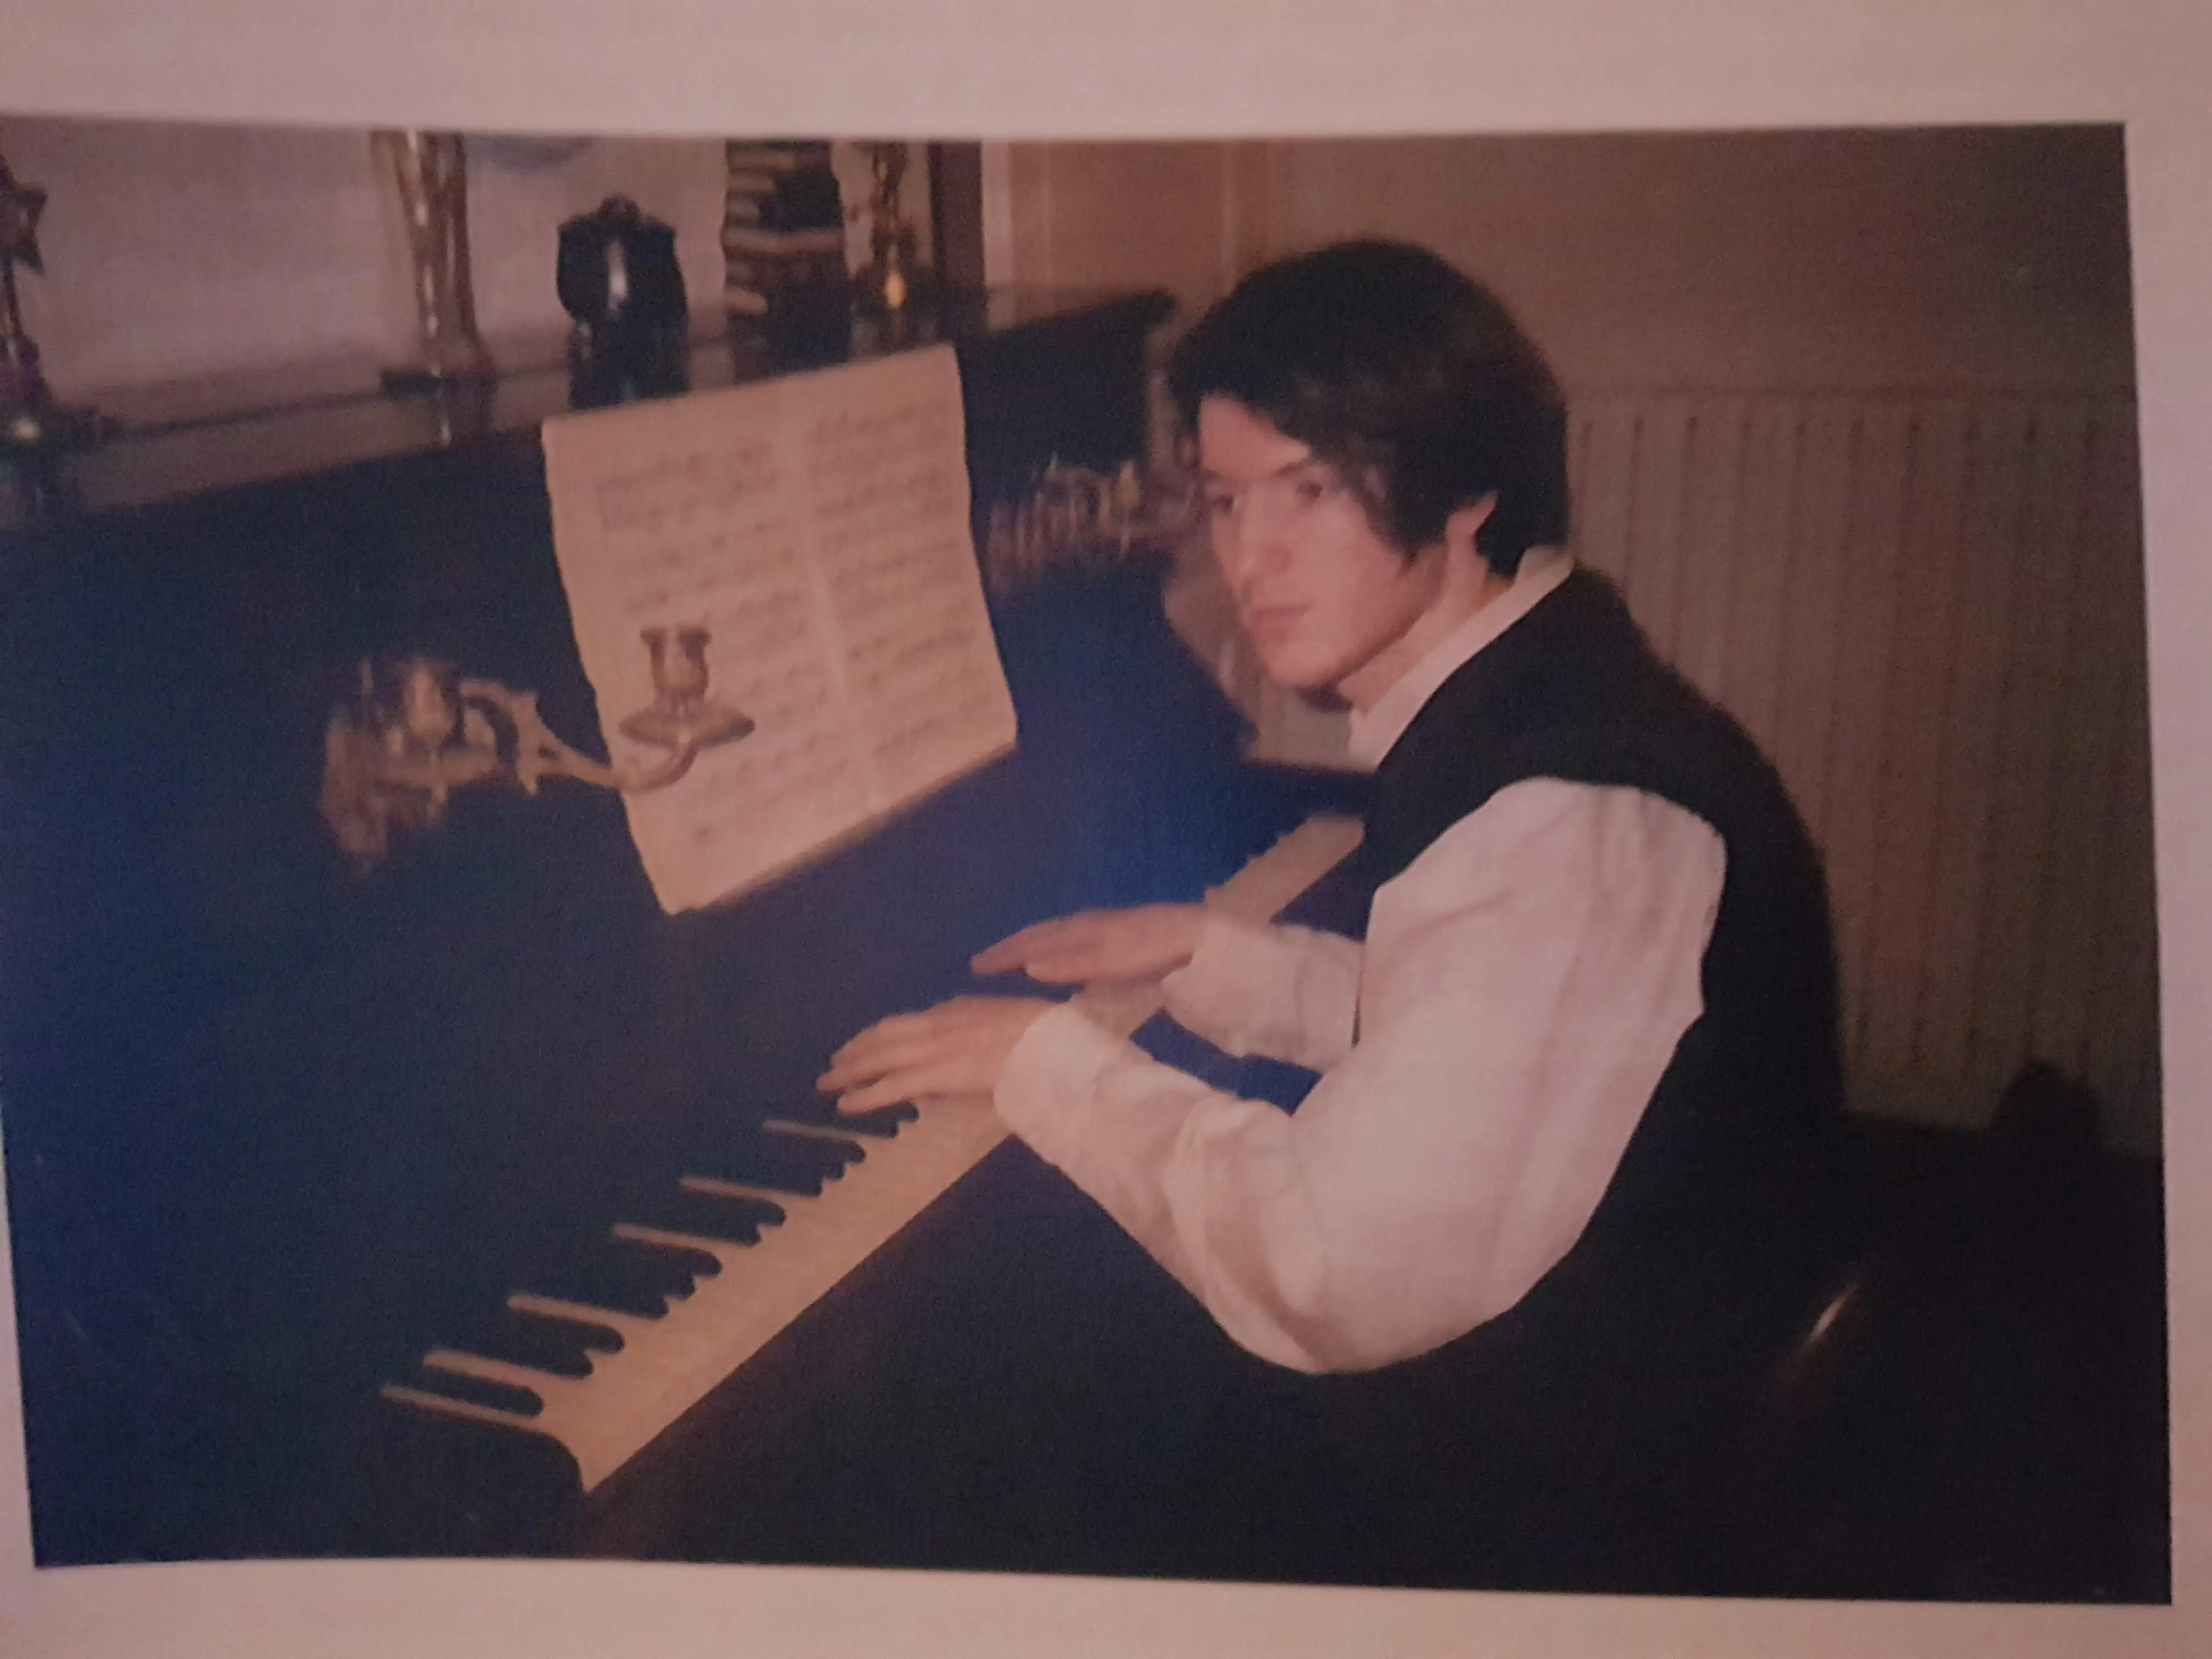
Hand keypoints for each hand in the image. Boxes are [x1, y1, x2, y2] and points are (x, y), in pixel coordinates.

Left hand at [816, 996, 1058, 1112]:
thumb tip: (955, 1047)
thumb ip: (976, 1035)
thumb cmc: (1045, 1042)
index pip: (910, 1023)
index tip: (867, 1042)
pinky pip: (893, 1085)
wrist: (1056, 1048)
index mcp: (959, 1011)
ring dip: (852, 1070)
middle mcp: (941, 1024)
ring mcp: (936, 1048)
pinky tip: (845, 1104)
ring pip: (882, 1057)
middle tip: (834, 1062)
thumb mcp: (1005, 1026)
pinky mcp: (937, 1074)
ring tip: (828, 1082)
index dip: (883, 1034)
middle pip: (887, 1035)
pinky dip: (866, 1094)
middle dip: (858, 1049)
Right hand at [970, 904, 1204, 987]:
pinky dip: (1054, 948)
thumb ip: (1069, 963)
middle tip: (980, 963)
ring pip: (1056, 936)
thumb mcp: (1108, 961)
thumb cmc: (1150, 951)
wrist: (1195, 936)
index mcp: (1078, 930)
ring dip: (1030, 946)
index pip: (1032, 942)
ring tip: (1011, 959)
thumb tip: (1027, 965)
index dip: (1004, 955)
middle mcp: (1084, 924)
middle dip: (1009, 947)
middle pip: (1040, 935)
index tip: (974, 967)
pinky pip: (1073, 940)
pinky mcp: (1118, 937)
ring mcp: (1102, 928)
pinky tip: (1059, 959)